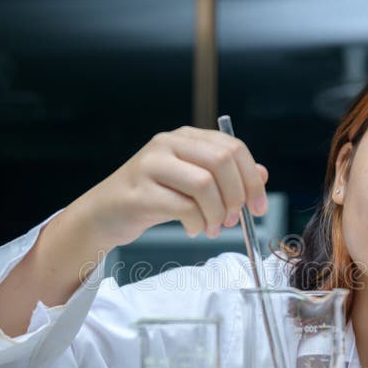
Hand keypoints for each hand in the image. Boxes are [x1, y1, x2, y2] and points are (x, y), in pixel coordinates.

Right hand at [86, 126, 268, 246]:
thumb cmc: (152, 198)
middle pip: (221, 162)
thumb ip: (225, 176)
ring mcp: (151, 165)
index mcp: (185, 137)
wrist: (104, 214)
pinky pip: (184, 207)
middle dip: (237, 196)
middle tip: (234, 219)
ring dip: (217, 213)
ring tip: (212, 228)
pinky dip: (197, 224)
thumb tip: (263, 174)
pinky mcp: (140, 191)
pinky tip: (194, 230)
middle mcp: (168, 144)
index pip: (232, 148)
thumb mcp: (192, 184)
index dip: (252, 179)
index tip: (259, 207)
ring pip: (205, 184)